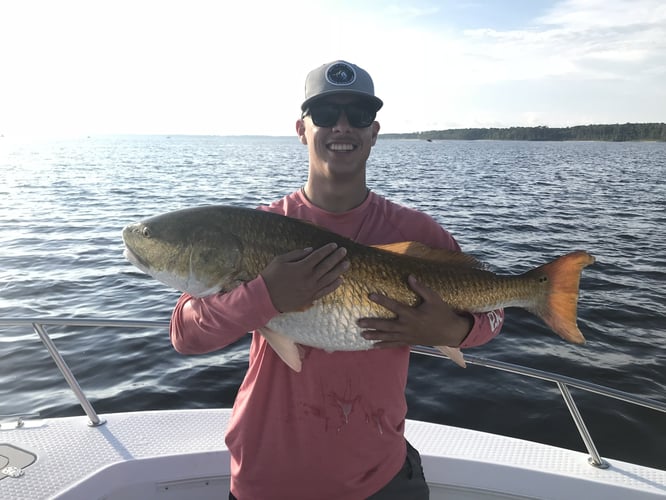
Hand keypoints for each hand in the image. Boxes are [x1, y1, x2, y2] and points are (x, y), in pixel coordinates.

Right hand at [260, 243, 349, 312]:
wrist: (265, 297)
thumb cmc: (271, 276)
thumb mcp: (280, 260)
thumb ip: (296, 254)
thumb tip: (310, 250)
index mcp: (302, 267)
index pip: (319, 256)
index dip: (327, 250)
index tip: (334, 245)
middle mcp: (309, 278)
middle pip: (327, 266)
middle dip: (337, 257)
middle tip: (344, 251)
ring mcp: (311, 290)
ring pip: (329, 278)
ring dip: (339, 270)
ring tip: (347, 264)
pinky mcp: (310, 298)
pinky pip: (325, 291)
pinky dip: (334, 285)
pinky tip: (340, 280)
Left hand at [358, 275, 472, 348]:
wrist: (451, 332)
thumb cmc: (442, 313)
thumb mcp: (434, 298)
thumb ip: (421, 288)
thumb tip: (410, 277)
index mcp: (412, 314)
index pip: (394, 306)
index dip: (382, 300)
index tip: (370, 295)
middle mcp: (407, 326)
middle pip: (386, 325)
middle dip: (372, 324)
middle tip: (359, 322)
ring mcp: (408, 336)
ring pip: (388, 336)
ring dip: (375, 335)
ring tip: (362, 335)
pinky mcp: (409, 341)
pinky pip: (394, 344)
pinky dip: (384, 345)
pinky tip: (373, 346)